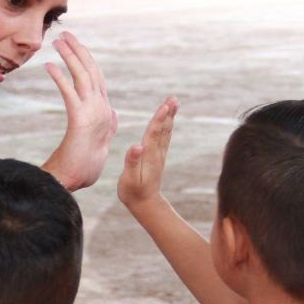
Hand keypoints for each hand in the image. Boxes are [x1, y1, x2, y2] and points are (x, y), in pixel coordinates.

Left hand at [41, 32, 117, 190]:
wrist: (75, 180)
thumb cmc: (82, 165)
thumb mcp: (99, 142)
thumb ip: (107, 126)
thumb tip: (114, 114)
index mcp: (105, 112)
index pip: (97, 79)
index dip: (88, 60)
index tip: (77, 45)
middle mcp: (102, 109)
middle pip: (92, 72)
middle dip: (79, 51)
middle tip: (66, 34)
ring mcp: (93, 114)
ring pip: (84, 77)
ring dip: (71, 57)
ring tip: (58, 42)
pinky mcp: (80, 120)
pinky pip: (70, 93)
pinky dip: (60, 78)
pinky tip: (49, 66)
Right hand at [117, 97, 177, 212]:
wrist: (145, 204)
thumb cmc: (133, 192)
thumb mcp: (129, 179)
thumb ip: (132, 162)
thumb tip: (137, 146)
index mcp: (149, 156)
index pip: (154, 134)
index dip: (159, 119)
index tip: (165, 105)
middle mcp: (156, 153)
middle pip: (163, 129)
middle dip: (167, 113)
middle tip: (174, 98)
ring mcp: (159, 155)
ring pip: (165, 132)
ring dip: (169, 117)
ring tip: (173, 103)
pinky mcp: (158, 157)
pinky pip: (164, 137)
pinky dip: (166, 126)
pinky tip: (168, 119)